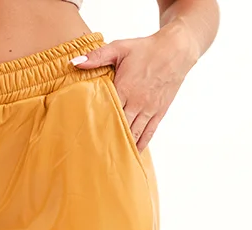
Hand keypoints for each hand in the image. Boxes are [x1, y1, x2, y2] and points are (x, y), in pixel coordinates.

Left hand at [73, 23, 198, 151]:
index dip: (95, 125)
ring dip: (122, 146)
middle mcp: (137, 102)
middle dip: (106, 140)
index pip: (107, 112)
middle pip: (119, 127)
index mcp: (125, 87)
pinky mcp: (159, 112)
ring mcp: (149, 109)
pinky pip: (149, 133)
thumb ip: (97, 56)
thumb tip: (74, 62)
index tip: (83, 137)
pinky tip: (131, 155)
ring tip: (109, 160)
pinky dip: (140, 145)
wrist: (177, 49)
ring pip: (134, 134)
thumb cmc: (147, 48)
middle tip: (93, 154)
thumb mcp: (121, 47)